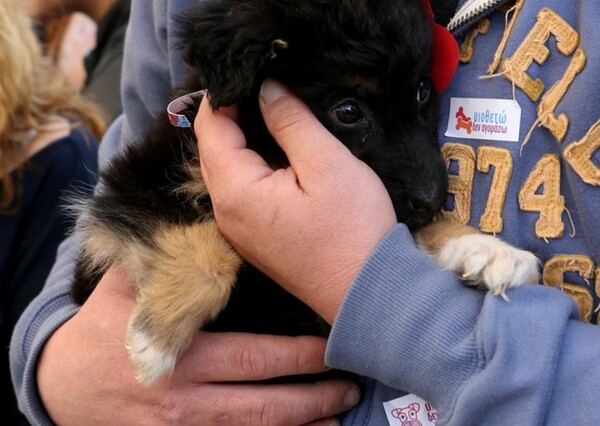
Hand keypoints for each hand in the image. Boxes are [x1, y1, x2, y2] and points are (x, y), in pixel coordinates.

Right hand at [37, 266, 359, 424]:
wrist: (60, 385)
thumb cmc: (101, 330)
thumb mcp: (127, 289)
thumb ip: (169, 264)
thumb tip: (213, 227)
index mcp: (180, 355)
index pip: (252, 358)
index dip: (296, 357)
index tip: (329, 347)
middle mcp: (185, 402)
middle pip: (263, 404)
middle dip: (313, 397)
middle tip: (351, 386)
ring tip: (340, 415)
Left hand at [196, 80, 396, 323]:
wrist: (367, 292)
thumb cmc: (353, 229)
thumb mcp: (328, 165)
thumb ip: (291, 122)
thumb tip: (266, 88)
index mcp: (237, 192)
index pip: (211, 128)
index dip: (225, 95)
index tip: (251, 74)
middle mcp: (226, 213)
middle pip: (212, 150)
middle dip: (230, 115)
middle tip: (261, 89)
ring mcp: (237, 231)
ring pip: (224, 171)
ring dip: (239, 140)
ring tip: (269, 114)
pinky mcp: (254, 239)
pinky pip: (239, 192)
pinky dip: (248, 166)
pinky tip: (274, 154)